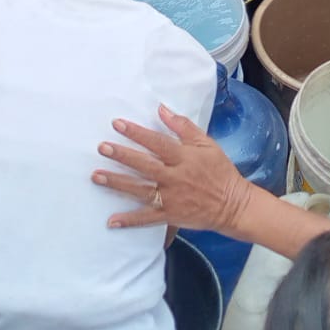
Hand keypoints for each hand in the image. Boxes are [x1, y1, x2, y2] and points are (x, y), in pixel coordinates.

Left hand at [94, 105, 256, 232]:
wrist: (233, 204)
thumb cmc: (219, 170)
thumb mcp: (206, 143)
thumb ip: (183, 126)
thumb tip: (162, 109)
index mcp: (184, 157)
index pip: (156, 142)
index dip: (137, 133)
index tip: (117, 124)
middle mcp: (175, 177)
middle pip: (144, 165)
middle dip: (122, 156)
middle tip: (102, 147)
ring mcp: (171, 198)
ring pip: (140, 189)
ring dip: (117, 183)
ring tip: (97, 177)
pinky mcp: (170, 215)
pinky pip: (147, 218)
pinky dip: (129, 220)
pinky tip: (112, 220)